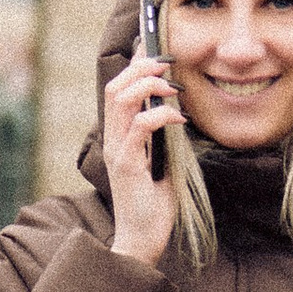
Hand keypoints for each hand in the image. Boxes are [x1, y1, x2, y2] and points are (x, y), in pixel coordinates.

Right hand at [104, 54, 182, 268]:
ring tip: (174, 88)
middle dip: (140, 67)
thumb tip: (178, 110)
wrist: (142, 239)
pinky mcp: (126, 165)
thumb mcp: (161, 161)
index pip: (116, 90)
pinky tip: (180, 119)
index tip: (156, 51)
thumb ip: (162, 137)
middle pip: (113, 87)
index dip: (133, 66)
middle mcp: (112, 140)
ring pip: (120, 100)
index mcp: (118, 137)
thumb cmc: (153, 203)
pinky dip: (161, 115)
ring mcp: (116, 151)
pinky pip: (139, 127)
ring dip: (149, 86)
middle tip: (167, 62)